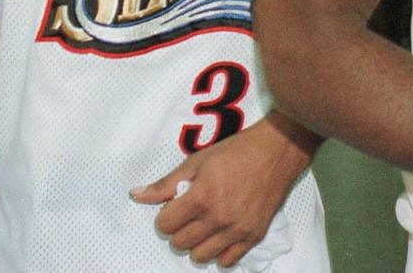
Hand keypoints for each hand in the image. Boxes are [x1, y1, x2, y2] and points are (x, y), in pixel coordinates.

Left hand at [130, 112, 319, 268]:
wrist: (277, 150)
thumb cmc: (236, 151)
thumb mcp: (198, 160)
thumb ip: (167, 183)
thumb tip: (136, 196)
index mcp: (201, 196)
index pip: (165, 225)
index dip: (166, 215)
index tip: (176, 206)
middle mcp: (218, 218)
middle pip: (180, 243)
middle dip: (180, 229)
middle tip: (192, 213)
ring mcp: (237, 230)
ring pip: (200, 257)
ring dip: (197, 243)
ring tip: (206, 224)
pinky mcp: (254, 236)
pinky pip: (226, 261)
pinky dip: (219, 251)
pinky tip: (222, 233)